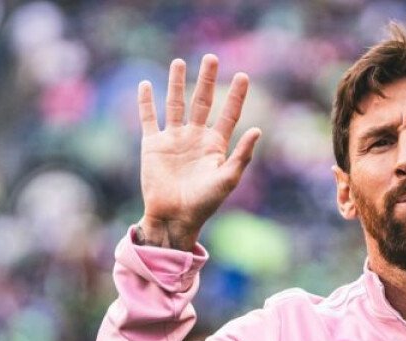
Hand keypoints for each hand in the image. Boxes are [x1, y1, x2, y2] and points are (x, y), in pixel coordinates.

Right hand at [135, 54, 260, 249]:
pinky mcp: (153, 145)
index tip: (243, 76)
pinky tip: (146, 84)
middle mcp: (195, 137)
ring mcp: (174, 139)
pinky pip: (149, 119)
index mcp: (216, 145)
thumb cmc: (204, 203)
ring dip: (177, 83)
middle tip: (211, 58)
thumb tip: (259, 129)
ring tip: (179, 62)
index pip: (228, 114)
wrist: (174, 217)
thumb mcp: (227, 179)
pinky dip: (146, 102)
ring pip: (175, 104)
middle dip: (207, 80)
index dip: (236, 96)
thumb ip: (242, 155)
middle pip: (202, 101)